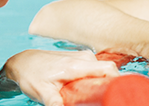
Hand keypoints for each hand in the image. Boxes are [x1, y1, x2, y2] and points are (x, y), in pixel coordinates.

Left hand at [3, 49, 118, 105]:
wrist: (23, 62)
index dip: (118, 80)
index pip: (108, 69)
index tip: (118, 91)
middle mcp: (83, 58)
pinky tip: (86, 86)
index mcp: (76, 66)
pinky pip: (96, 67)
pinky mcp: (81, 57)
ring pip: (102, 69)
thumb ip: (55, 104)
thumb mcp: (42, 93)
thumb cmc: (31, 76)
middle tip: (101, 97)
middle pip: (107, 70)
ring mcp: (83, 55)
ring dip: (100, 81)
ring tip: (91, 92)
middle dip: (108, 84)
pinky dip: (96, 76)